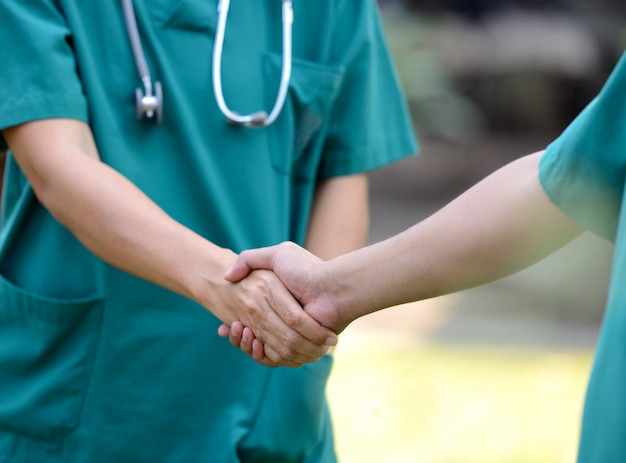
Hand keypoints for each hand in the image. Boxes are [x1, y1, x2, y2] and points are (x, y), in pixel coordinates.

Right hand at [220, 242, 347, 364]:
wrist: (332, 288)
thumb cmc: (305, 270)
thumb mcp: (277, 255)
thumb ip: (251, 259)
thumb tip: (228, 275)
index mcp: (276, 303)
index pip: (248, 317)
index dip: (234, 323)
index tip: (223, 323)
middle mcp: (282, 320)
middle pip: (251, 335)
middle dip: (238, 335)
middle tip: (226, 329)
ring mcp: (290, 334)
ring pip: (260, 348)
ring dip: (246, 345)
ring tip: (241, 332)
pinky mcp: (298, 347)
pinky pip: (274, 358)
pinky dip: (261, 355)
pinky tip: (253, 342)